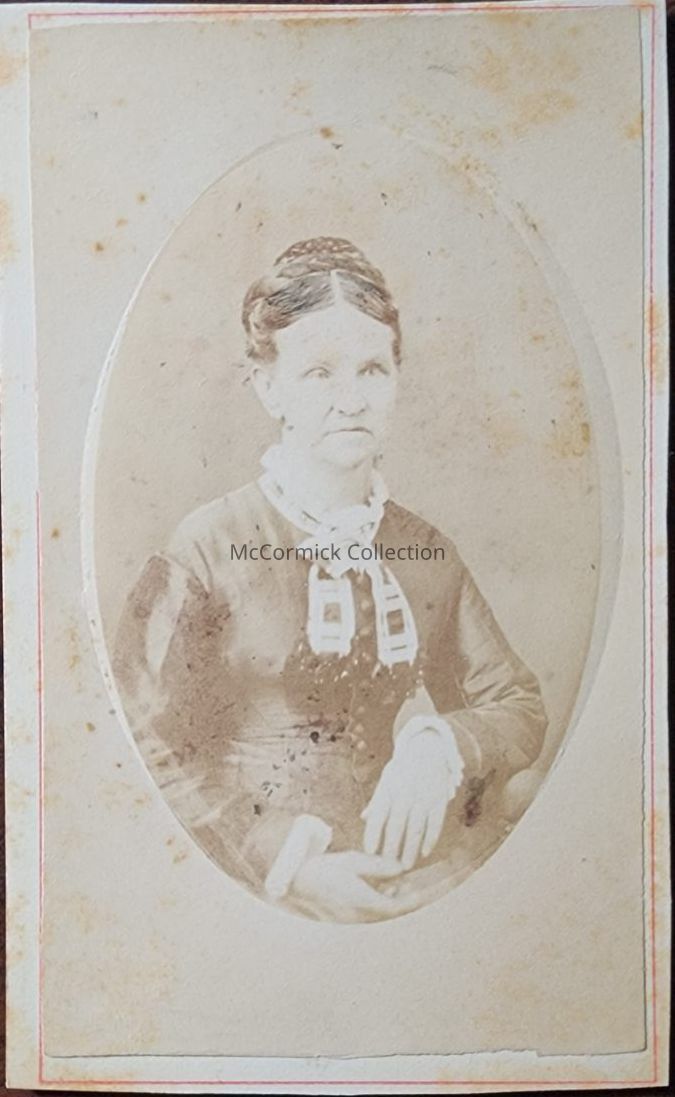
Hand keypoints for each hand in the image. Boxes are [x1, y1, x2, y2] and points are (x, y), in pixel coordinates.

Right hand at [289, 850, 418, 922]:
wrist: (295, 883)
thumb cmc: (323, 869)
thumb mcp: (353, 861)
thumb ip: (379, 866)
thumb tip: (401, 868)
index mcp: (364, 903)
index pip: (399, 907)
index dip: (416, 899)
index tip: (427, 892)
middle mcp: (361, 916)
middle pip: (393, 911)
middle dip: (408, 899)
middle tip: (419, 886)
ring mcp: (353, 919)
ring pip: (382, 912)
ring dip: (395, 900)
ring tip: (404, 884)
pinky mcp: (347, 916)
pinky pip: (371, 911)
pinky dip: (382, 901)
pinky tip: (385, 888)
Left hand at [361, 730, 455, 869]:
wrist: (428, 749)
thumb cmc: (403, 769)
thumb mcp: (387, 780)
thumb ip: (377, 800)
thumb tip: (364, 818)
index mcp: (389, 789)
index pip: (378, 815)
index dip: (373, 834)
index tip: (369, 852)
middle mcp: (405, 794)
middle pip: (397, 825)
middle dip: (391, 847)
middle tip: (387, 867)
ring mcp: (423, 797)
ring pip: (416, 828)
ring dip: (410, 849)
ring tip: (404, 866)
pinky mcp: (439, 800)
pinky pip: (435, 823)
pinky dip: (430, 839)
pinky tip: (424, 853)